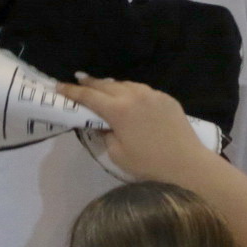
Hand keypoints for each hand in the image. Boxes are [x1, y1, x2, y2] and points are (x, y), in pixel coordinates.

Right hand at [57, 73, 210, 181]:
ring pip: (125, 85)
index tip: (58, 86)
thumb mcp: (117, 153)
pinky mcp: (166, 98)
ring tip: (101, 89)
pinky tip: (128, 98)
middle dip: (89, 83)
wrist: (187, 164)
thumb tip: (102, 124)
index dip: (71, 91)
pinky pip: (142, 90)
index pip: (88, 96)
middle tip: (77, 81)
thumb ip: (104, 134)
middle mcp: (134, 95)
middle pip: (105, 85)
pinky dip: (130, 92)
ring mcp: (152, 94)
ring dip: (110, 86)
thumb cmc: (148, 164)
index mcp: (118, 110)